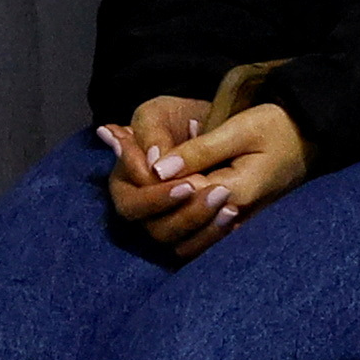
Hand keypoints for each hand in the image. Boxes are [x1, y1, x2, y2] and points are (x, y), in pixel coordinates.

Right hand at [102, 95, 217, 239]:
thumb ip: (152, 135)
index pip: (130, 200)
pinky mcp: (189, 228)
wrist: (219, 121)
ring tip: (231, 206)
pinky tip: (233, 217)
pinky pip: (192, 246)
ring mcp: (165, 217)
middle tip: (218, 192)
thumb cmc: (180, 115)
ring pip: (171, 240)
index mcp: (126, 178)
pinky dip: (211, 236)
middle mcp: (141, 202)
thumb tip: (156, 168)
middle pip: (150, 227)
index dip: (155, 196)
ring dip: (200, 225)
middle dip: (182, 214)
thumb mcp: (160, 113)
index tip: (188, 185)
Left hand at [107, 95, 308, 257]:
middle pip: (174, 230)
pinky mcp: (237, 220)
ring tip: (155, 184)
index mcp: (235, 192)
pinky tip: (173, 199)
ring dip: (165, 219)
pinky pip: (201, 240)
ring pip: (185, 243)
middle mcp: (234, 215)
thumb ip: (198, 151)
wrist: (312, 135)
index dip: (155, 183)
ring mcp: (237, 222)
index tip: (136, 152)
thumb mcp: (240, 129)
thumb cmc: (279, 126)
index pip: (178, 200)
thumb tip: (157, 168)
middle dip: (153, 203)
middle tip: (141, 167)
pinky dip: (182, 228)